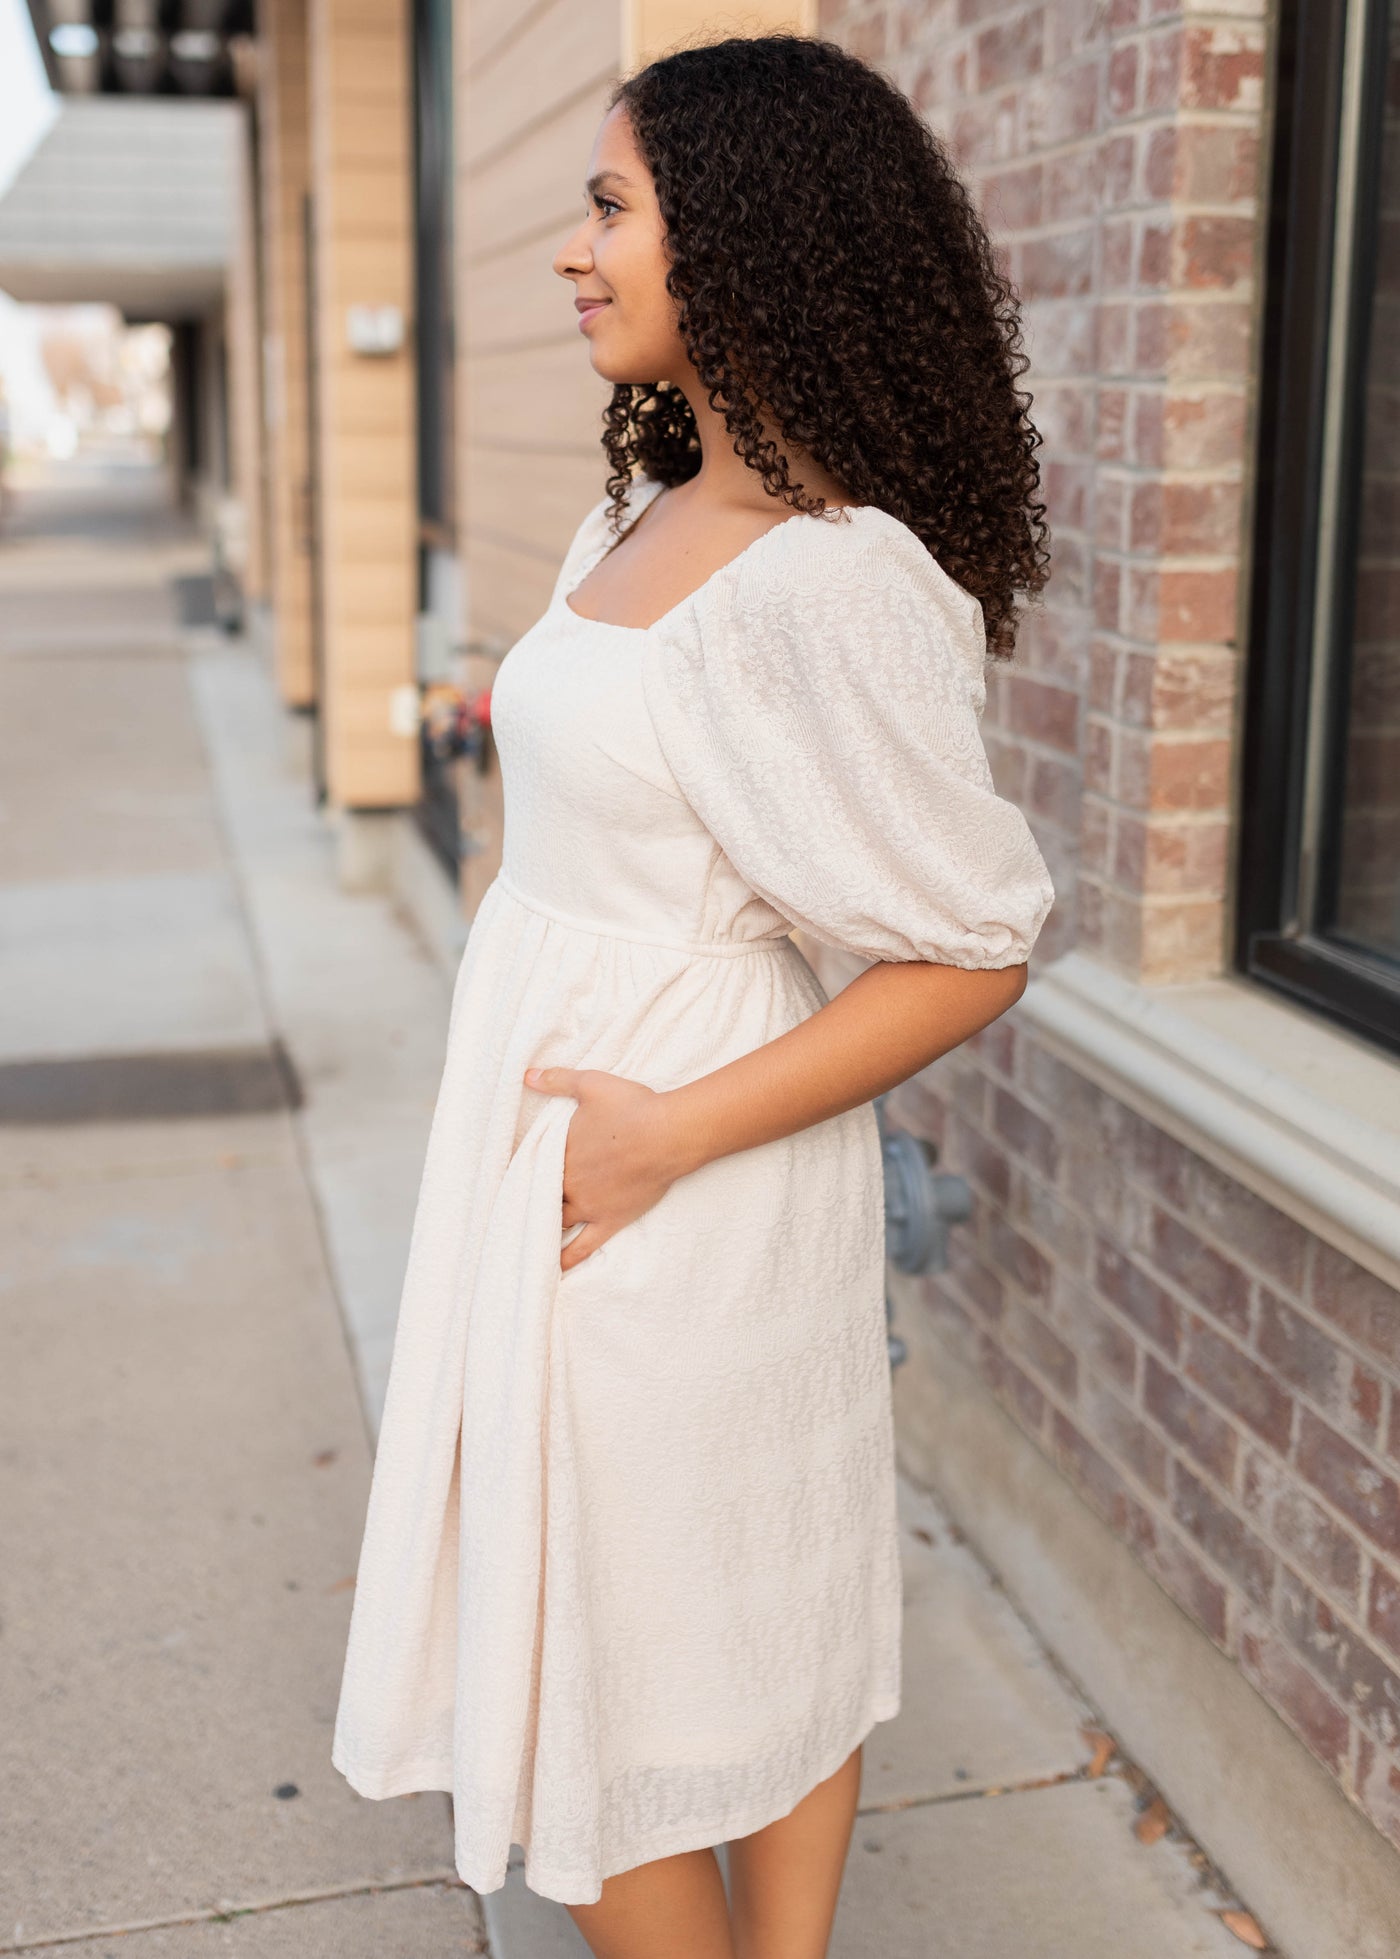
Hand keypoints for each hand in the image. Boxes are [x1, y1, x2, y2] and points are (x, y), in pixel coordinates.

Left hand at [523, 1065, 682, 1270]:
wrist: (668, 1134)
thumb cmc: (633, 1107)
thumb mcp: (590, 1084)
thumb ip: (556, 1080)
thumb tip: (526, 1075)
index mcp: (561, 1151)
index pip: (532, 1163)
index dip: (524, 1167)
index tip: (511, 1172)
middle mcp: (570, 1182)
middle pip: (540, 1194)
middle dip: (529, 1199)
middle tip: (511, 1207)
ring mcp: (589, 1205)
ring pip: (555, 1221)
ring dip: (540, 1227)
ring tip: (525, 1236)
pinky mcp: (610, 1220)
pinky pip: (583, 1246)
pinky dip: (566, 1258)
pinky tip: (554, 1269)